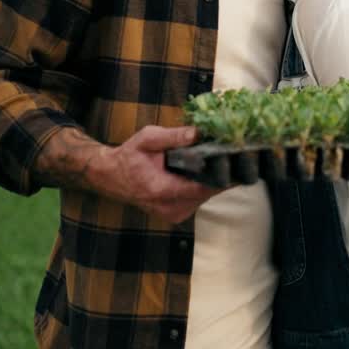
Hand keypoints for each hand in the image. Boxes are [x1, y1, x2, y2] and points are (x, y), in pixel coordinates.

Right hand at [90, 125, 222, 224]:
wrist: (112, 177)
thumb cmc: (129, 156)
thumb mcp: (148, 139)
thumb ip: (173, 136)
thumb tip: (198, 133)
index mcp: (162, 190)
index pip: (202, 187)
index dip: (221, 176)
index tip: (236, 163)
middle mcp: (170, 208)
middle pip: (207, 193)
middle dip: (220, 175)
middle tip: (233, 156)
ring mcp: (173, 215)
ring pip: (204, 198)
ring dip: (212, 181)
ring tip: (220, 162)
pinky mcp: (176, 215)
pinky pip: (197, 201)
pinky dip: (203, 187)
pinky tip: (205, 172)